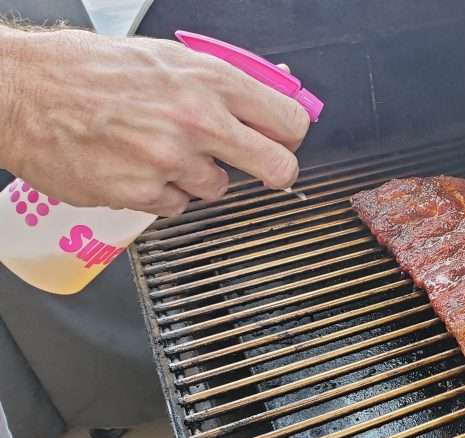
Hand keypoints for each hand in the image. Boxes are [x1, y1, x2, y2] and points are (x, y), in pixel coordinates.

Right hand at [0, 28, 309, 215]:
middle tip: (258, 169)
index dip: (289, 136)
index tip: (281, 141)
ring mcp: (172, 160)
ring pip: (219, 188)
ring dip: (198, 176)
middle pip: (280, 167)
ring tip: (159, 150)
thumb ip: (221, 80)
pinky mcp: (144, 193)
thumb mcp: (166, 57)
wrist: (23, 93)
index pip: (290, 121)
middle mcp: (199, 121)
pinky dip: (161, 191)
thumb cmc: (88, 70)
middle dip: (275, 172)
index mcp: (211, 80)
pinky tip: (135, 165)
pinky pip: (177, 205)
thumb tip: (274, 87)